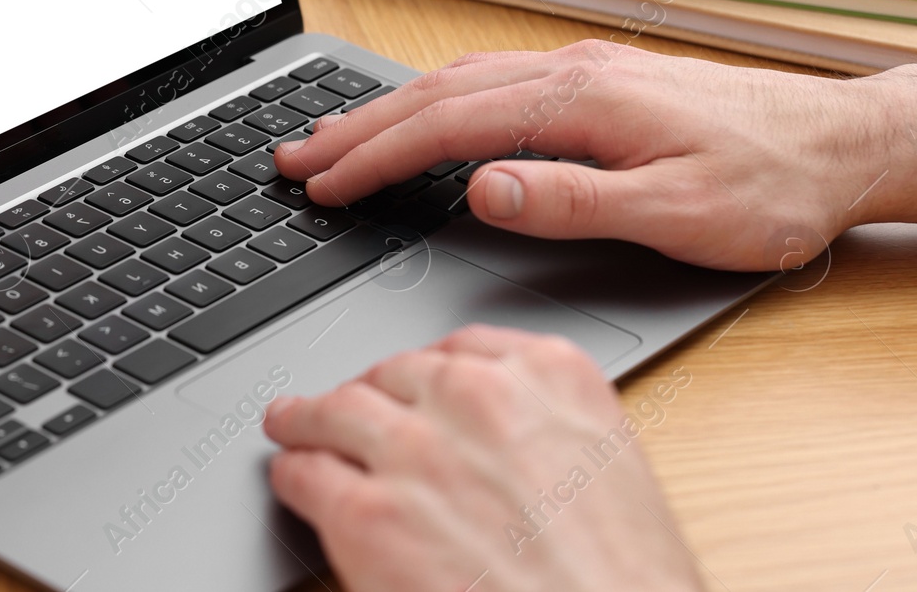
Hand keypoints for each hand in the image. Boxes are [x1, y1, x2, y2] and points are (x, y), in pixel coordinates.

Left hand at [264, 324, 703, 591]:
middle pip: (395, 374)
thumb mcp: (611, 467)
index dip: (423, 372)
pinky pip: (308, 473)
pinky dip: (294, 473)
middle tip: (348, 407)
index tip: (410, 380)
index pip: (462, 348)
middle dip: (371, 394)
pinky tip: (292, 476)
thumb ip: (545, 429)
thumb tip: (497, 437)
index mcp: (551, 376)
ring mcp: (416, 450)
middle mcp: (477, 398)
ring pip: (339, 410)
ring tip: (292, 423)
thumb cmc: (625, 581)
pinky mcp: (367, 513)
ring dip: (310, 419)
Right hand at [274, 42, 916, 270]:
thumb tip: (482, 188)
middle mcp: (571, 72)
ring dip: (387, 109)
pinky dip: (433, 99)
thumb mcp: (678, 214)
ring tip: (332, 136)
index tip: (322, 182)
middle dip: (356, 126)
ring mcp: (582, 70)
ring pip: (457, 81)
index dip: (375, 157)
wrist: (842, 143)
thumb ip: (573, 200)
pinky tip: (418, 114)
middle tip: (293, 155)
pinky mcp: (596, 80)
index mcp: (581, 101)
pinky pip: (488, 81)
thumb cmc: (771, 186)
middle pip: (436, 93)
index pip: (447, 126)